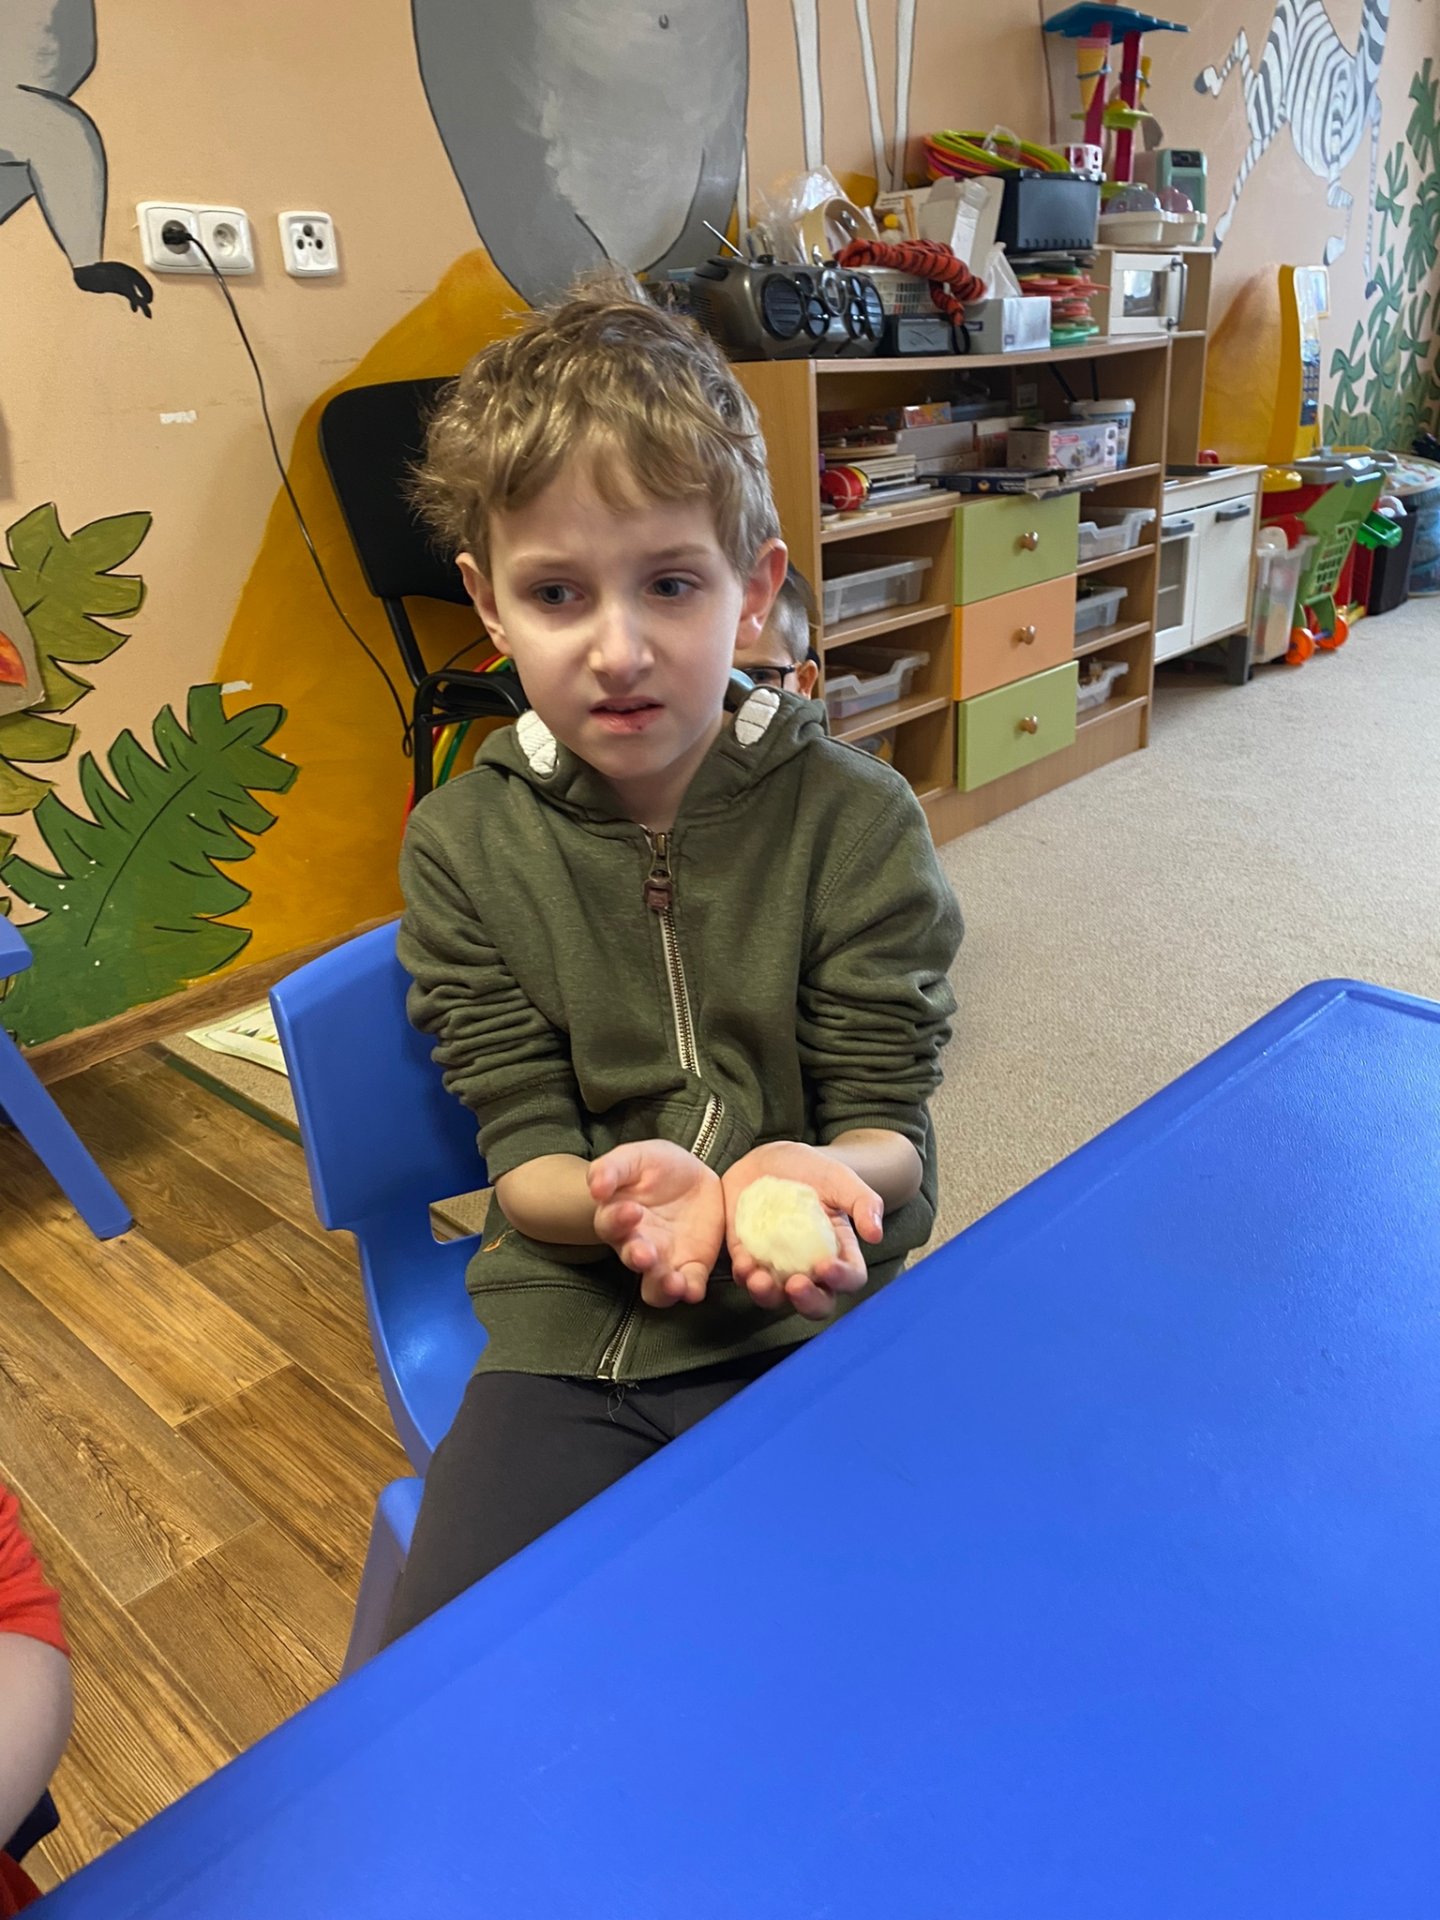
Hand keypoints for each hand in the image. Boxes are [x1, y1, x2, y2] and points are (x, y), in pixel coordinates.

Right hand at [589, 1140, 724, 1308]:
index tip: (631, 1210)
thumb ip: (611, 1168)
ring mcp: (666, 1259)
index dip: (618, 1220)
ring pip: (656, 1286)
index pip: (610, 1224)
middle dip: (638, 1258)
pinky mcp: (692, 1266)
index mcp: (618, 1217)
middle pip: (632, 1259)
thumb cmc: (654, 1167)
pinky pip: (690, 1285)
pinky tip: (693, 1290)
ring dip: (662, 1288)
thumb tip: (596, 1187)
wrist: (693, 1178)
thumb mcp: (634, 1158)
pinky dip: (690, 1291)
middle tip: (645, 1254)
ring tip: (673, 1283)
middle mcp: (638, 1244)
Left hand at [722, 1141, 883, 1320]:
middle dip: (807, 1301)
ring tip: (759, 1279)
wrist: (770, 1160)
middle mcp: (810, 1268)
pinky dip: (744, 1275)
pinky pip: (746, 1278)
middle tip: (797, 1285)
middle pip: (817, 1303)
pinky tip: (744, 1262)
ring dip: (768, 1295)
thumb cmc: (811, 1171)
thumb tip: (875, 1234)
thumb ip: (863, 1202)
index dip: (842, 1279)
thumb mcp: (840, 1179)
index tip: (826, 1266)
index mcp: (839, 1251)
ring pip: (776, 1298)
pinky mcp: (748, 1259)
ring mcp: (778, 1267)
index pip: (850, 1278)